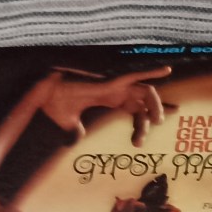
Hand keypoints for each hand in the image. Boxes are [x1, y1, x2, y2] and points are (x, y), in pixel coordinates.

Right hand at [39, 66, 172, 145]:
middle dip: (151, 118)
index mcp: (109, 97)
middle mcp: (116, 89)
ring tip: (157, 121)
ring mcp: (116, 83)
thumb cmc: (54, 103)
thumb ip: (76, 130)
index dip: (146, 119)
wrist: (44, 93)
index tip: (153, 131)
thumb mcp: (69, 122)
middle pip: (144, 103)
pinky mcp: (113, 79)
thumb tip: (73, 140)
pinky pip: (137, 74)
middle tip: (143, 138)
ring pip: (147, 92)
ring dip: (157, 106)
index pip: (136, 107)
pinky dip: (153, 71)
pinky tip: (167, 70)